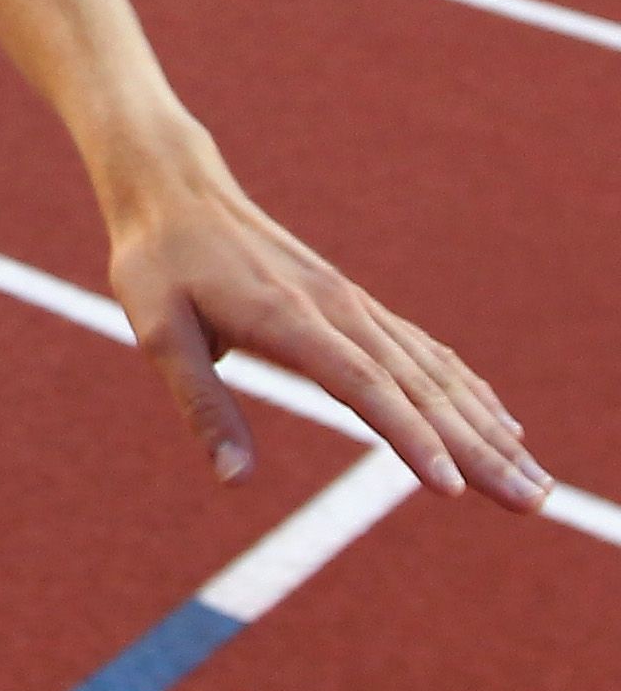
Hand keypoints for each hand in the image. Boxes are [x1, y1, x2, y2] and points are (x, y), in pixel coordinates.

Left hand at [102, 118, 550, 513]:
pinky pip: (423, 351)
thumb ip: (200, 404)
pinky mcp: (352, 304)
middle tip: (532, 501)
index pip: (364, 386)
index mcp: (289, 318)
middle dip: (479, 448)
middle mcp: (336, 309)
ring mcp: (351, 304)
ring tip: (533, 477)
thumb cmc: (157, 263)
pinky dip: (466, 388)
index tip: (452, 487)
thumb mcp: (156, 332)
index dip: (410, 437)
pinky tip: (499, 419)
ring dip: (487, 425)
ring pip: (434, 372)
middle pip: (420, 387)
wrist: (173, 188)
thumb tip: (234, 481)